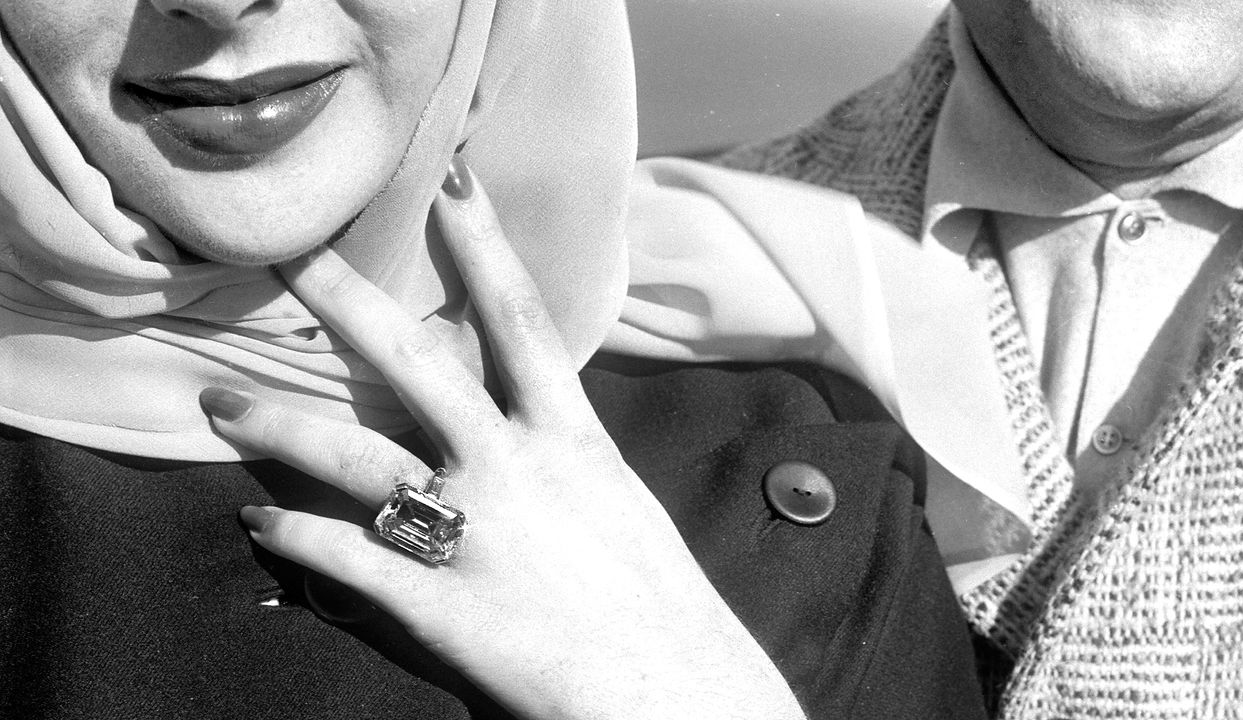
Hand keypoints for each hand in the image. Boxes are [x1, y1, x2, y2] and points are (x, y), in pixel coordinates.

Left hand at [199, 159, 804, 719]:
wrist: (678, 699)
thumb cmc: (660, 612)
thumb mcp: (615, 516)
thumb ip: (557, 473)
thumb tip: (508, 448)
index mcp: (572, 442)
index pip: (521, 320)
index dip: (484, 244)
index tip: (451, 178)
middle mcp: (517, 468)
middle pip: (416, 361)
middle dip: (350, 297)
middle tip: (294, 250)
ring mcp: (475, 531)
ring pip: (353, 455)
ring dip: (279, 425)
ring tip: (221, 405)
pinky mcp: (441, 604)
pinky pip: (342, 558)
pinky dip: (292, 539)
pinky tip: (254, 524)